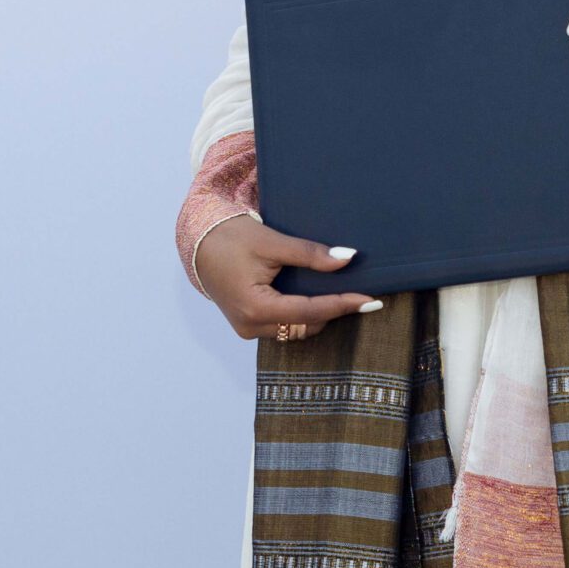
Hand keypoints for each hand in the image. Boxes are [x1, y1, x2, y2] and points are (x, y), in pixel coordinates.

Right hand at [195, 215, 381, 342]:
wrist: (198, 241)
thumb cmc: (231, 237)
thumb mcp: (272, 242)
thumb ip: (309, 253)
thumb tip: (347, 258)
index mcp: (255, 307)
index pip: (309, 311)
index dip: (342, 305)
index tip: (370, 300)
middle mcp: (250, 325)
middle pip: (305, 325)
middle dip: (333, 311)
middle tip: (363, 296)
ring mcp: (247, 328)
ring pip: (295, 329)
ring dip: (318, 314)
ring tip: (344, 295)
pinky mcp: (247, 324)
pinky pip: (282, 325)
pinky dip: (302, 314)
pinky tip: (318, 297)